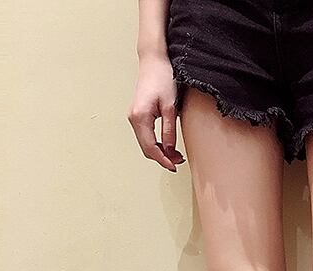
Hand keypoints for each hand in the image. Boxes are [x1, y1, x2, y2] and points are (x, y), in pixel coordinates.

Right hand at [128, 53, 185, 171]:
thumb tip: (170, 150)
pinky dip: (156, 144)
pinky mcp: (138, 115)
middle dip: (162, 158)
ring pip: (146, 143)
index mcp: (140, 117)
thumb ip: (169, 130)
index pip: (150, 147)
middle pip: (146, 148)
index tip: (174, 166)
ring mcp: (134, 117)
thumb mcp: (171, 107)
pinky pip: (145, 136)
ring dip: (159, 152)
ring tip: (176, 155)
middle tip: (178, 162)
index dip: (163, 160)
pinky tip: (167, 146)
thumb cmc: (162, 79)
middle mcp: (133, 118)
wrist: (154, 62)